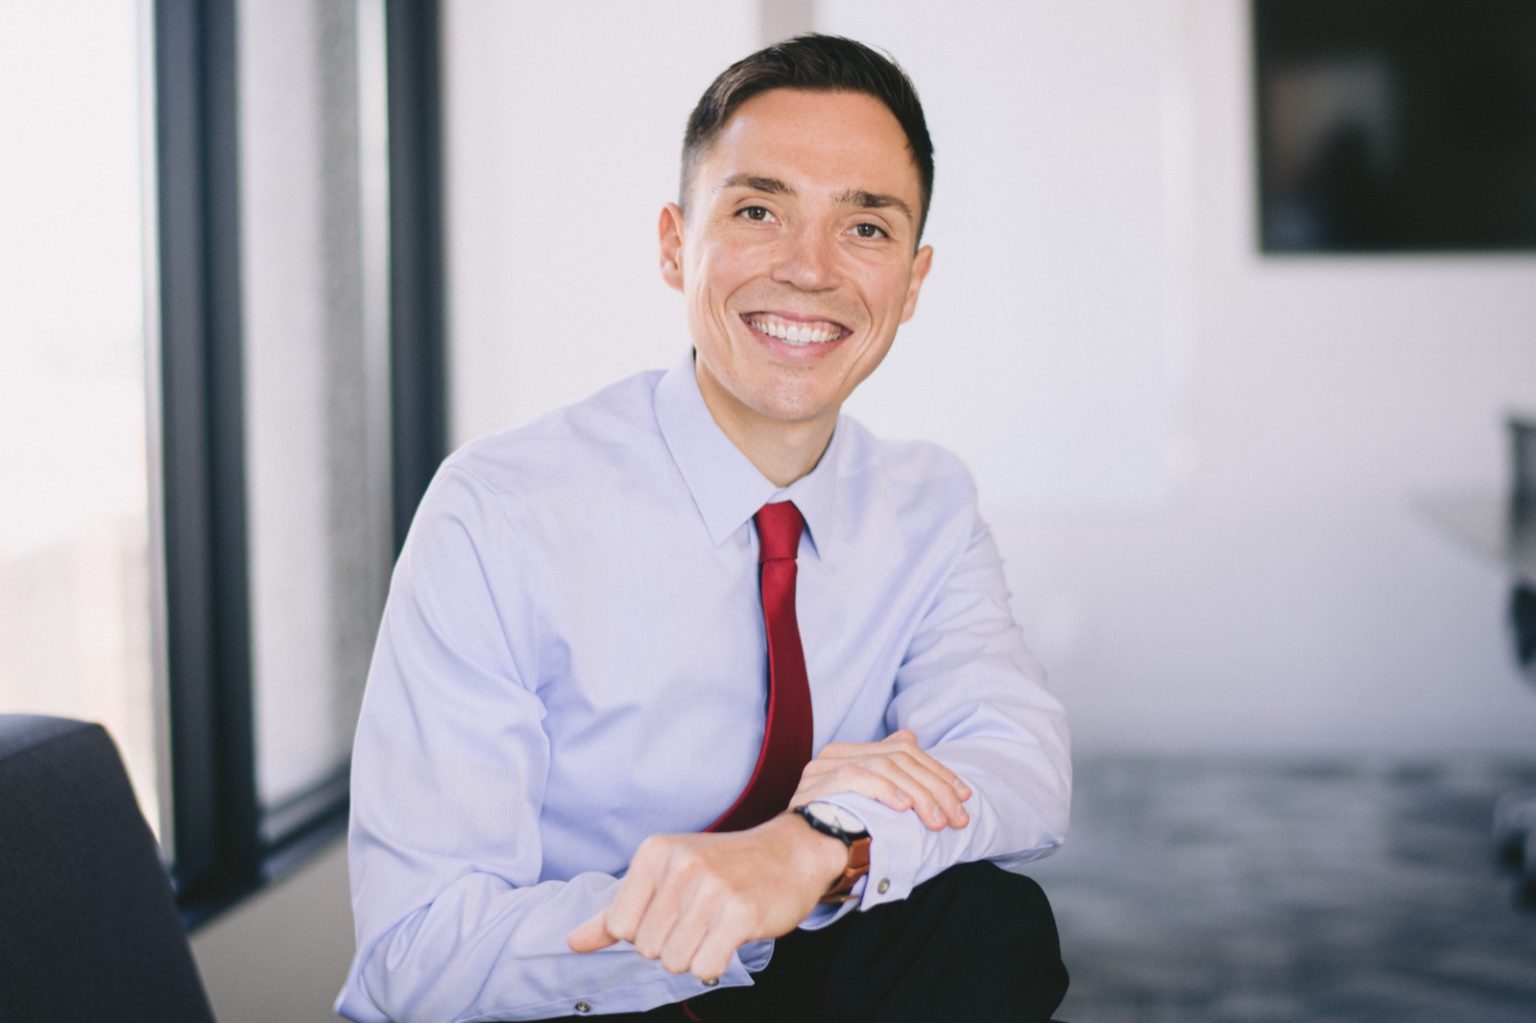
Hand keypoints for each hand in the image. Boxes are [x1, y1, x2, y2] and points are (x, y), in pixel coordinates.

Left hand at [567, 815, 844, 981]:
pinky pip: (704, 968)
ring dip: (696, 954)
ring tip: (716, 925)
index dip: (645, 931)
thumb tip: (573, 943)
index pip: (619, 926)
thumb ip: (616, 912)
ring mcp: (711, 888)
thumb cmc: (725, 866)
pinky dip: (715, 963)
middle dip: (672, 944)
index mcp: (655, 852)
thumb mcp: (666, 874)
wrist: (791, 852)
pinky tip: (730, 936)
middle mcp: (680, 865)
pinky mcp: (740, 913)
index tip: (674, 910)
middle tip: (701, 918)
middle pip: (647, 949)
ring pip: (674, 962)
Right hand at [790, 728, 970, 829]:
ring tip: (937, 821)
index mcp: (848, 754)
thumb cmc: (837, 838)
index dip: (938, 772)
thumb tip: (911, 735)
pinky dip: (885, 790)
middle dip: (936, 788)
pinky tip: (905, 808)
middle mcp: (834, 755)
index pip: (902, 751)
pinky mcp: (817, 784)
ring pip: (884, 766)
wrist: (796, 861)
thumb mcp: (872, 806)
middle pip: (898, 758)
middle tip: (958, 818)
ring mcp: (823, 768)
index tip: (964, 797)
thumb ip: (890, 774)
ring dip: (919, 795)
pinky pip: (858, 777)